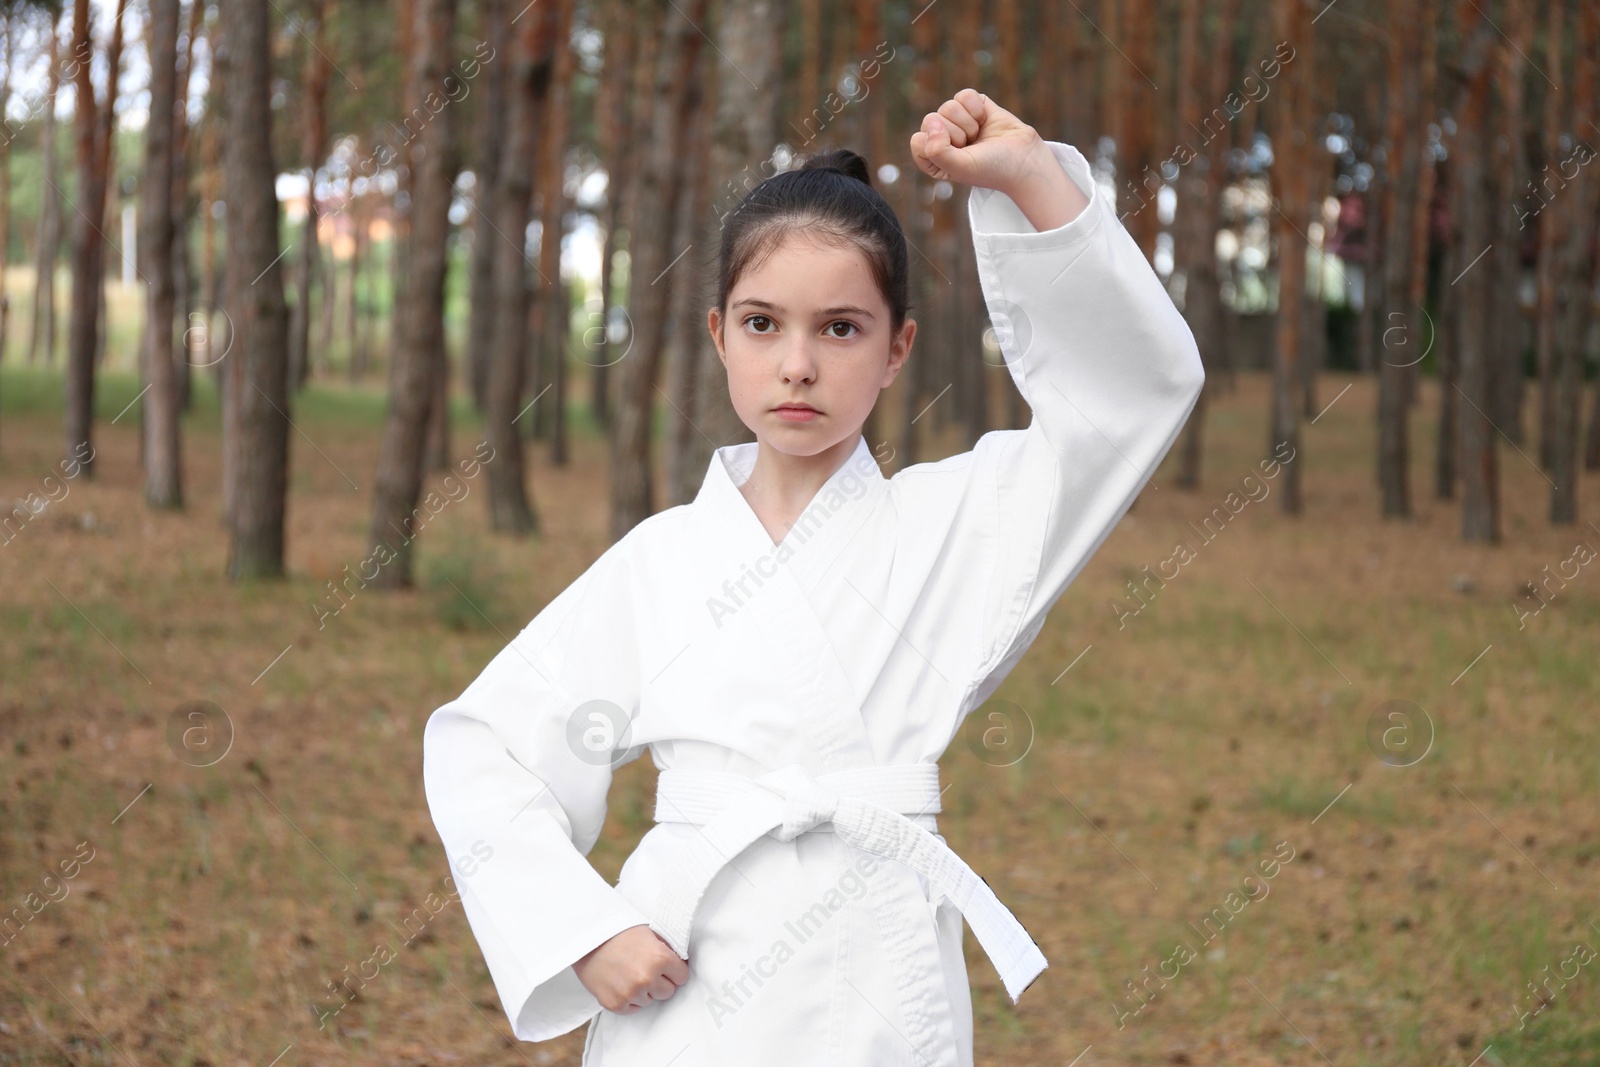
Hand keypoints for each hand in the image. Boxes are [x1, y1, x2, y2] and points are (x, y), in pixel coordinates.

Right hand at [573, 924, 688, 1013]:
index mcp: (660, 959)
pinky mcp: (616, 1004)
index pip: (682, 977)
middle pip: (668, 992)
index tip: (667, 967)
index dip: (674, 970)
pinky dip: (629, 999)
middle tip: (646, 969)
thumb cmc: (618, 931)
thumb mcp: (649, 933)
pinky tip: (621, 982)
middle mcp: (647, 978)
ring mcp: (631, 993)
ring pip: (650, 1001)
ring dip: (644, 990)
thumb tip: (679, 962)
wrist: (586, 937)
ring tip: (629, 972)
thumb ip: (666, 950)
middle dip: (661, 982)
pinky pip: (633, 1009)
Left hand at [909, 88, 1043, 193]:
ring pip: (947, 106)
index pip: (918, 141)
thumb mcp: (959, 167)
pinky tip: (985, 120)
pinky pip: (964, 95)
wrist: (1024, 158)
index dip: (937, 146)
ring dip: (968, 122)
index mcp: (934, 159)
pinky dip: (976, 108)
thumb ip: (936, 151)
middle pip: (931, 120)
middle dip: (956, 133)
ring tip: (979, 135)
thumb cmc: (991, 168)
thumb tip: (932, 122)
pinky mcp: (974, 105)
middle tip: (972, 146)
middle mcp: (943, 139)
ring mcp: (958, 121)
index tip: (958, 155)